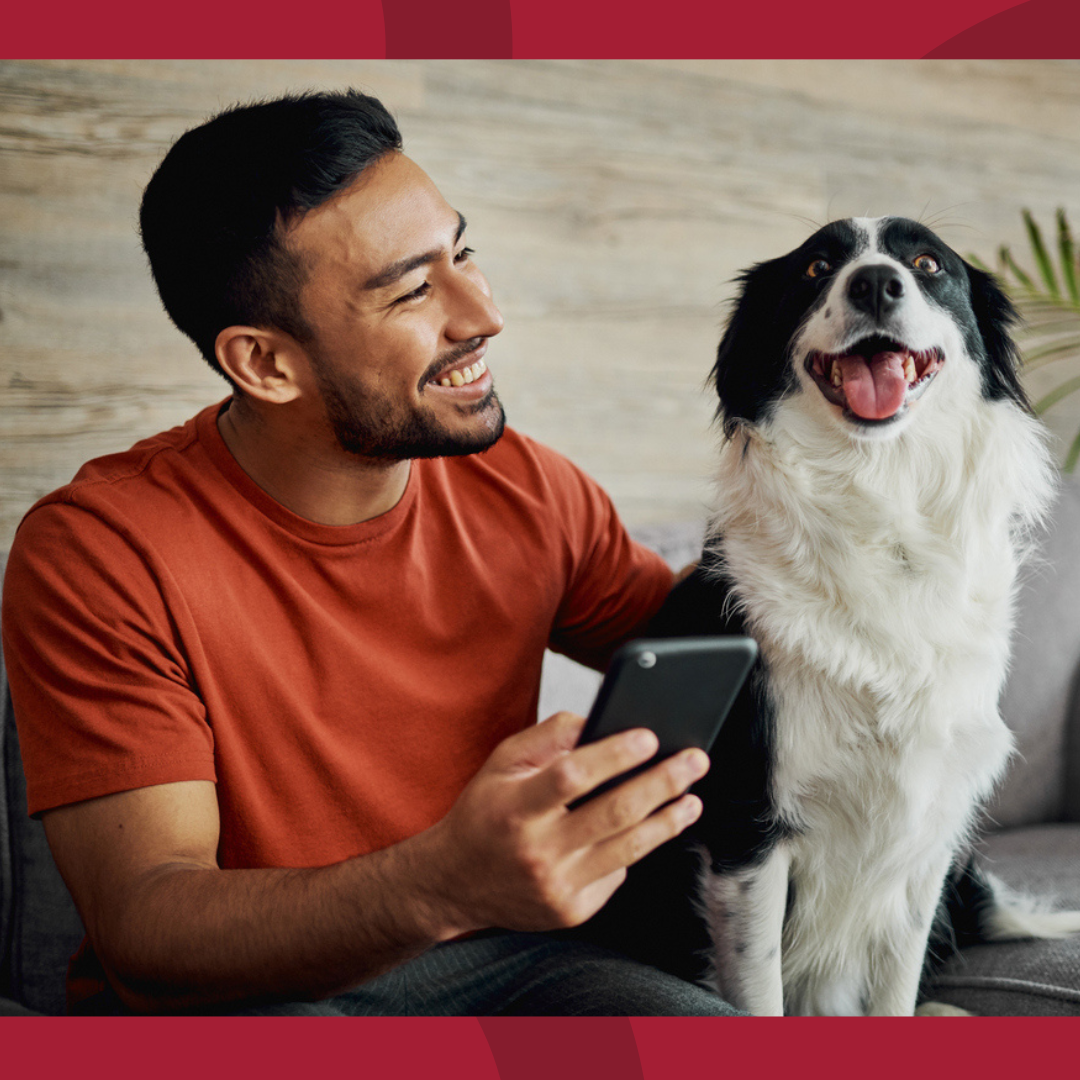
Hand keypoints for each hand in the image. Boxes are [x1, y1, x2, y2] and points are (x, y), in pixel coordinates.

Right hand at [420, 711, 707, 936]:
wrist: (455, 883)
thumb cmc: (485, 812)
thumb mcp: (501, 763)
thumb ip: (548, 737)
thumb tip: (599, 720)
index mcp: (515, 808)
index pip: (572, 777)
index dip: (614, 755)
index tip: (650, 736)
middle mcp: (537, 851)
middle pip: (614, 813)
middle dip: (662, 782)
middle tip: (694, 760)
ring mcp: (558, 887)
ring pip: (629, 848)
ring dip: (669, 819)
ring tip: (692, 796)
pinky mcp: (573, 911)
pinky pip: (617, 871)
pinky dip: (635, 845)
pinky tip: (649, 827)